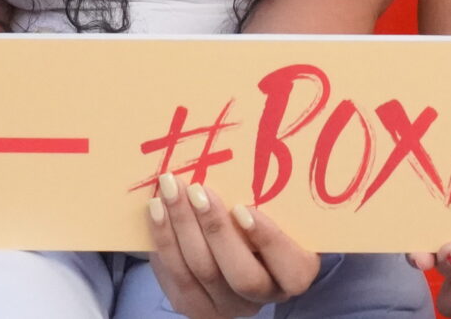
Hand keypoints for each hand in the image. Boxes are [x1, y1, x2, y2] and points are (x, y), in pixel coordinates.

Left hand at [145, 173, 321, 317]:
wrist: (233, 249)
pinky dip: (164, 241)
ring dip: (181, 227)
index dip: (269, 240)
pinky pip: (175, 276)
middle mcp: (264, 297)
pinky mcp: (195, 306)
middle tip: (196, 189)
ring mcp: (227, 307)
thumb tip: (249, 148)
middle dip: (214, 229)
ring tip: (169, 190)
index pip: (292, 269)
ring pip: (201, 273)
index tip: (242, 207)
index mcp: (294, 273)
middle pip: (241, 275)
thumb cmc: (263, 216)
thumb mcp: (276, 209)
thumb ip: (269, 196)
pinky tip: (157, 210)